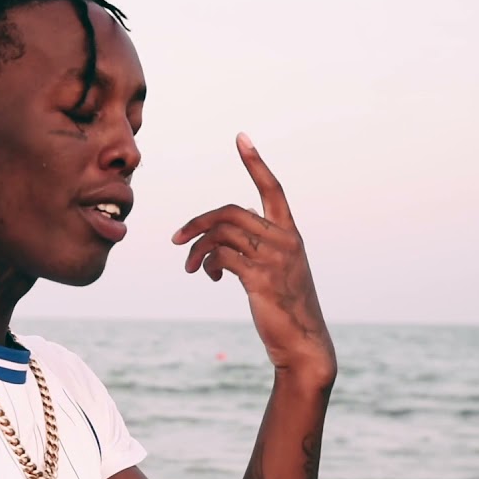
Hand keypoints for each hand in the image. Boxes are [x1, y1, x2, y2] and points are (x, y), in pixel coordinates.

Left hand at [172, 133, 335, 381]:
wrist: (302, 341)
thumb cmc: (284, 304)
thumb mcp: (274, 268)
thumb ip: (256, 243)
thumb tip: (227, 230)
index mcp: (290, 232)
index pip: (273, 188)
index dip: (255, 163)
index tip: (240, 137)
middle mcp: (285, 240)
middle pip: (230, 212)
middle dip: (197, 222)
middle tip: (176, 239)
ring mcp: (274, 258)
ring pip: (221, 234)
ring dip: (197, 249)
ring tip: (193, 267)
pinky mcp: (260, 278)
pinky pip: (221, 257)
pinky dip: (208, 265)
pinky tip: (210, 278)